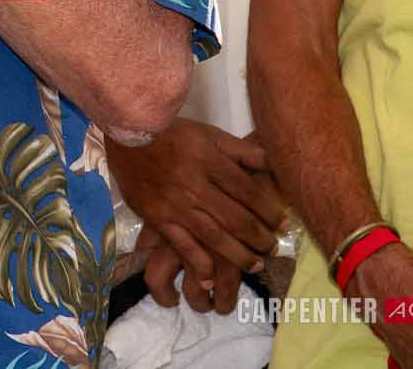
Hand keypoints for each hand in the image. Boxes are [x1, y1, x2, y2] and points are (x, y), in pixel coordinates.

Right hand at [107, 120, 285, 311]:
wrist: (129, 134)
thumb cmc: (172, 133)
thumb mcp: (209, 133)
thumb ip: (240, 150)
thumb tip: (272, 163)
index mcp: (210, 161)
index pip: (247, 192)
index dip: (269, 211)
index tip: (283, 225)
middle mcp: (195, 185)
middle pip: (235, 218)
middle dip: (259, 238)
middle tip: (273, 249)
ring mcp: (175, 205)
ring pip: (214, 236)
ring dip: (238, 255)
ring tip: (255, 266)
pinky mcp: (157, 218)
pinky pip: (182, 245)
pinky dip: (198, 264)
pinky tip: (212, 279)